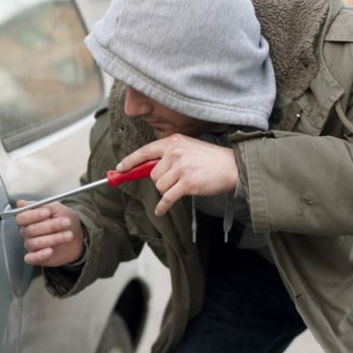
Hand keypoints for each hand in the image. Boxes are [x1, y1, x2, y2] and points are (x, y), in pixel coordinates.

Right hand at [15, 200, 84, 266]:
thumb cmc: (65, 220)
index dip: (32, 215)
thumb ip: (42, 205)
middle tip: (66, 223)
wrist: (78, 236)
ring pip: (34, 243)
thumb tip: (21, 203)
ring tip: (69, 235)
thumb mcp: (57, 208)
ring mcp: (31, 245)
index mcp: (29, 218)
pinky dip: (39, 255)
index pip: (21, 217)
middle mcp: (27, 232)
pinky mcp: (36, 257)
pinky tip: (50, 251)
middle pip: (30, 230)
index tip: (47, 213)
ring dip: (53, 239)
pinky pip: (30, 258)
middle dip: (50, 226)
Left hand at [116, 134, 237, 215]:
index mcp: (173, 142)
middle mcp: (175, 152)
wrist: (232, 166)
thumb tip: (148, 167)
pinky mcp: (187, 183)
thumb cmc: (211, 159)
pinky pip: (167, 198)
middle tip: (175, 181)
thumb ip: (170, 154)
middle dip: (160, 181)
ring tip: (182, 186)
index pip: (145, 151)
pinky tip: (161, 210)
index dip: (130, 161)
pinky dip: (162, 206)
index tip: (120, 168)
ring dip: (167, 191)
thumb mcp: (188, 147)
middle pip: (152, 174)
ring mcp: (181, 167)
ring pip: (159, 186)